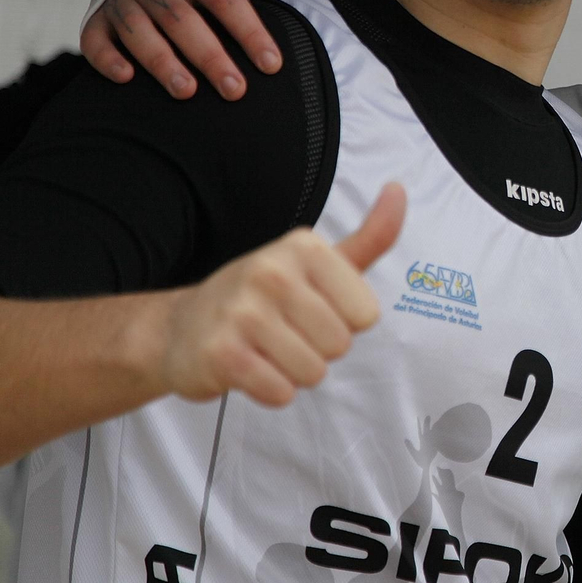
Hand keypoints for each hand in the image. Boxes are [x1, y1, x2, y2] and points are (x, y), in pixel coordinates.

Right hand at [81, 0, 284, 100]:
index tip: (272, 65)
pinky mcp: (96, 20)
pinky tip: (126, 79)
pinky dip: (106, 58)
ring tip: (187, 93)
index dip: (249, 32)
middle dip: (210, 56)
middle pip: (182, 19)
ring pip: (139, 31)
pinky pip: (94, 39)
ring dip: (162, 62)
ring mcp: (121, 0)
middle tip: (235, 90)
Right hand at [157, 183, 404, 406]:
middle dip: (319, 349)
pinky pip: (281, 392)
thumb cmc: (266, 296)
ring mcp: (242, 311)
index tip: (312, 308)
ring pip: (313, 372)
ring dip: (294, 372)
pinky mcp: (221, 353)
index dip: (344, 321)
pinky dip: (271, 390)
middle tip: (285, 331)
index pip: (367, 314)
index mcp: (305, 247)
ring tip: (267, 349)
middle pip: (340, 345)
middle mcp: (272, 271)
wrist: (182, 326)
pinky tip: (249, 367)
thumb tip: (399, 189)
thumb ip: (370, 236)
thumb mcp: (319, 262)